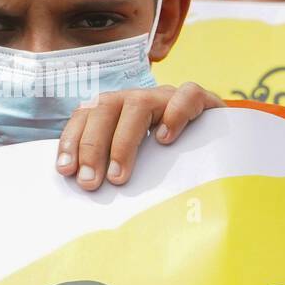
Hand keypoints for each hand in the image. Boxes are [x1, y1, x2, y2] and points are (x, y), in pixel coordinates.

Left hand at [55, 83, 223, 190]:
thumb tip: (84, 189)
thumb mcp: (136, 162)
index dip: (72, 139)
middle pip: (105, 107)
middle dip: (93, 146)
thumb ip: (111, 167)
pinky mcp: (202, 100)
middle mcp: (138, 99)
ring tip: (120, 175)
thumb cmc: (169, 158)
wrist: (219, 142)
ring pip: (138, 104)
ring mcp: (167, 97)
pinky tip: (165, 140)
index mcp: (116, 109)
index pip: (85, 114)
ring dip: (123, 141)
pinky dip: (174, 114)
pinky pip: (186, 95)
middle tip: (90, 182)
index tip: (65, 170)